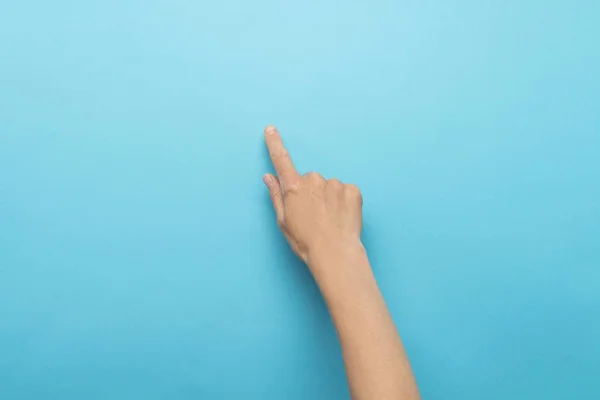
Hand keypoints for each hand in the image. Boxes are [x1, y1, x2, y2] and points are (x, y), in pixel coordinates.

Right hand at [262, 125, 363, 266]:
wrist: (335, 253)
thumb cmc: (306, 242)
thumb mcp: (283, 221)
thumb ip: (276, 195)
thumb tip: (268, 177)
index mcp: (294, 188)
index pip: (281, 160)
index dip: (275, 144)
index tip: (271, 129)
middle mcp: (314, 180)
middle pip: (310, 180)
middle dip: (311, 193)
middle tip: (314, 215)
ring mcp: (335, 184)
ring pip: (329, 186)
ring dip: (329, 198)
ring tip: (329, 220)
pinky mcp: (352, 190)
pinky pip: (346, 191)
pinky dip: (344, 202)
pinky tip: (342, 217)